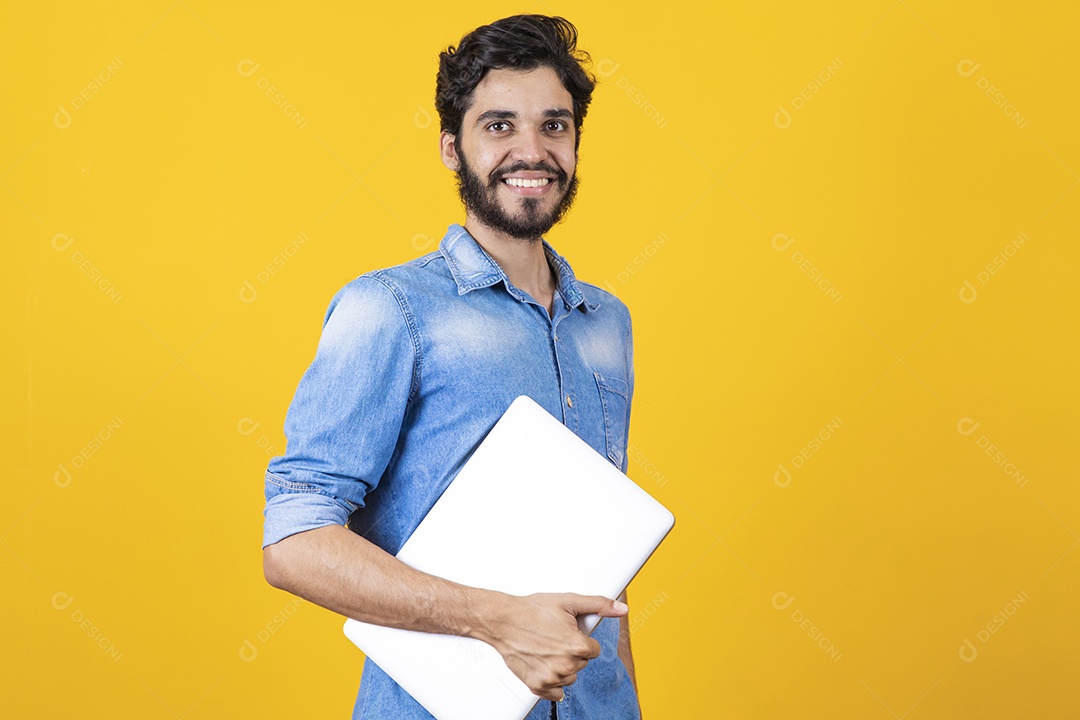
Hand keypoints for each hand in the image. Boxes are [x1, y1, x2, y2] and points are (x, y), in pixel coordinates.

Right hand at [481, 592, 628, 700]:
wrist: (503, 621)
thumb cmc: (532, 610)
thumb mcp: (568, 601)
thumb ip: (599, 605)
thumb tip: (621, 609)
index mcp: (576, 645)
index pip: (594, 650)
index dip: (582, 639)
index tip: (568, 632)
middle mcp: (566, 665)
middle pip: (582, 663)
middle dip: (572, 651)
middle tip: (554, 637)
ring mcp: (551, 677)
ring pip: (570, 676)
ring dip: (563, 666)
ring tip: (547, 649)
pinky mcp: (538, 686)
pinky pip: (556, 692)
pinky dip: (552, 680)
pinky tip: (543, 664)